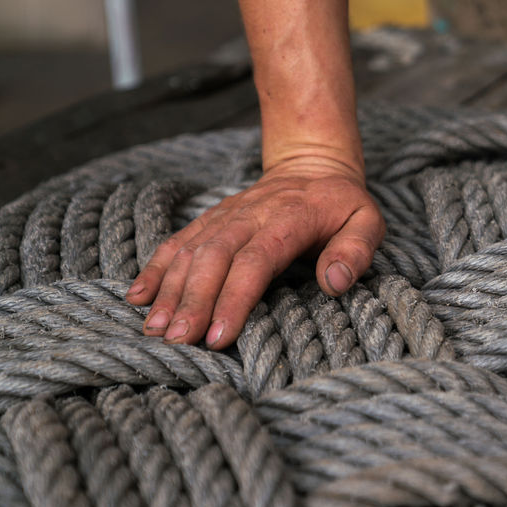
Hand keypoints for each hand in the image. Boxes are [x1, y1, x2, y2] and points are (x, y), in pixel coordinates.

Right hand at [125, 150, 384, 349]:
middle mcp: (250, 215)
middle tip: (178, 341)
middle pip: (214, 258)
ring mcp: (226, 216)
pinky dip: (156, 268)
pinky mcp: (211, 219)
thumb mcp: (367, 222)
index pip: (256, 261)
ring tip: (155, 329)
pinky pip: (178, 241)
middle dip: (193, 301)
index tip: (219, 335)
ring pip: (190, 251)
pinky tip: (138, 297)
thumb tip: (336, 283)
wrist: (313, 165)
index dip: (234, 298)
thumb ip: (356, 250)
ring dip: (169, 290)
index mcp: (289, 219)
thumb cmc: (343, 205)